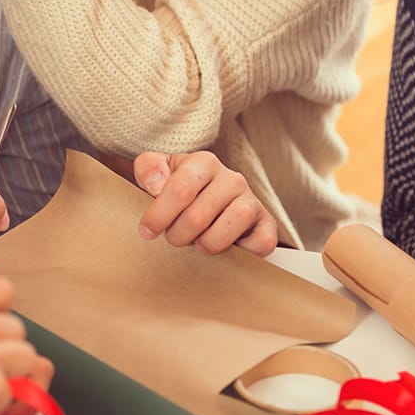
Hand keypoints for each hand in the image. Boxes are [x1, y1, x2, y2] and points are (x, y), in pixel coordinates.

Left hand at [133, 151, 276, 254]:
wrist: (213, 202)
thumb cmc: (182, 188)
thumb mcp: (160, 171)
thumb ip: (149, 168)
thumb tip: (155, 184)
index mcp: (204, 162)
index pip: (180, 189)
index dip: (159, 215)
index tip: (147, 231)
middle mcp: (232, 178)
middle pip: (199, 215)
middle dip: (178, 235)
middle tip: (173, 239)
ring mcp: (252, 201)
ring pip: (232, 225)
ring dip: (208, 243)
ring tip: (198, 244)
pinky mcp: (267, 224)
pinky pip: (261, 242)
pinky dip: (244, 252)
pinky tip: (227, 250)